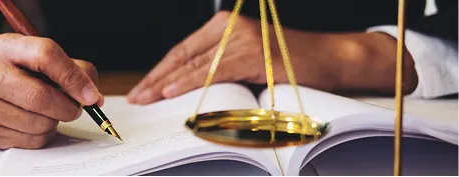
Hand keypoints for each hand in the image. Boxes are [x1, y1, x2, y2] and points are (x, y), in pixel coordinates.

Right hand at [0, 33, 102, 148]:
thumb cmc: (10, 72)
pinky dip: (41, 135)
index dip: (74, 77)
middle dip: (68, 107)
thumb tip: (92, 95)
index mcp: (5, 48)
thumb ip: (67, 68)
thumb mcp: (32, 56)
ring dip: (54, 122)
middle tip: (75, 107)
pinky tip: (33, 123)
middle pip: (41, 97)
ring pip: (38, 124)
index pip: (46, 55)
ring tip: (48, 112)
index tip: (91, 94)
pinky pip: (28, 141)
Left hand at [128, 11, 416, 103]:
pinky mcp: (252, 54)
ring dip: (166, 83)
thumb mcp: (245, 61)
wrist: (328, 59)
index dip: (160, 70)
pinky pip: (213, 71)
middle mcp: (229, 28)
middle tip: (138, 95)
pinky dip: (190, 82)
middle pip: (183, 56)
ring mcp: (240, 39)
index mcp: (224, 26)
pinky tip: (172, 91)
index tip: (143, 87)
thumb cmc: (289, 63)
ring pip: (194, 64)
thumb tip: (183, 86)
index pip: (183, 50)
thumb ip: (217, 66)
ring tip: (147, 97)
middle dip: (157, 78)